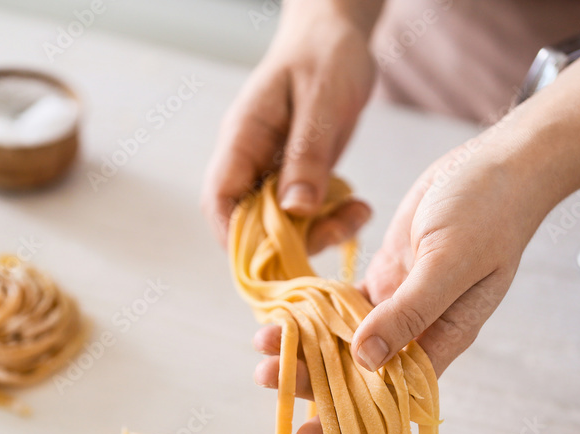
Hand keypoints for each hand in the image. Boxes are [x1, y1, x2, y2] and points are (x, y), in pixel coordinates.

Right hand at [200, 1, 377, 251]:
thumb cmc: (325, 54)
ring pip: (282, 224)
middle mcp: (252, 160)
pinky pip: (306, 213)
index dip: (236, 236)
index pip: (220, 200)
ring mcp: (274, 170)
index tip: (275, 254)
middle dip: (290, 241)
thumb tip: (294, 210)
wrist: (338, 33)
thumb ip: (307, 155)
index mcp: (243, 138)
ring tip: (358, 214)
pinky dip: (331, 219)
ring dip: (318, 232)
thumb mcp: (322, 100)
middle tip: (337, 229)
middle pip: (250, 222)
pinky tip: (359, 207)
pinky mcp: (298, 175)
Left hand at [254, 139, 556, 433]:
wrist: (500, 166)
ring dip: (306, 346)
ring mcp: (400, 303)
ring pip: (346, 340)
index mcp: (443, 340)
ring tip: (262, 348)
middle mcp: (419, 331)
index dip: (347, 422)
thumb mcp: (448, 262)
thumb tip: (368, 361)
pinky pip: (344, 305)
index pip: (389, 399)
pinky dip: (315, 313)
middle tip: (266, 380)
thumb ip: (410, 311)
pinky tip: (283, 318)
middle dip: (313, 382)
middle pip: (359, 373)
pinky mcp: (387, 276)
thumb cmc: (489, 212)